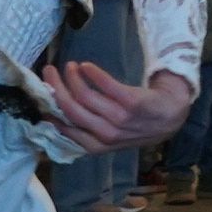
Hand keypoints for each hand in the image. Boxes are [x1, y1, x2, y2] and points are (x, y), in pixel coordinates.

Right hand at [43, 61, 195, 151]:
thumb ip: (85, 128)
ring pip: (85, 97)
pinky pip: (107, 85)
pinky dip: (93, 73)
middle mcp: (107, 135)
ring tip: (71, 66)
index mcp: (97, 145)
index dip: (50, 110)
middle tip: (49, 71)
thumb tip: (53, 114)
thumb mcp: (109, 135)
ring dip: (73, 78)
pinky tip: (86, 66)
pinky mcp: (134, 103)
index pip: (65, 129)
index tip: (41, 92)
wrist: (170, 116)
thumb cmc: (134, 124)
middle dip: (56, 88)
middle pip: (71, 110)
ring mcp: (121, 120)